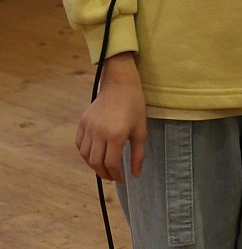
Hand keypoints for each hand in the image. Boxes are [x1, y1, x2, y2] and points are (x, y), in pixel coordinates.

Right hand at [75, 60, 146, 182]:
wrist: (120, 83)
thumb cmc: (134, 105)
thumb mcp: (141, 130)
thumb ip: (138, 154)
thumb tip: (135, 174)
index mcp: (116, 135)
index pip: (111, 164)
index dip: (116, 175)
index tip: (121, 179)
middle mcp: (99, 132)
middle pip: (96, 163)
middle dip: (104, 174)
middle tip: (112, 176)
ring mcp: (89, 126)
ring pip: (86, 155)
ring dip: (93, 165)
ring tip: (104, 166)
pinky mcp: (83, 121)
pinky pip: (79, 144)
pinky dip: (85, 153)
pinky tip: (94, 154)